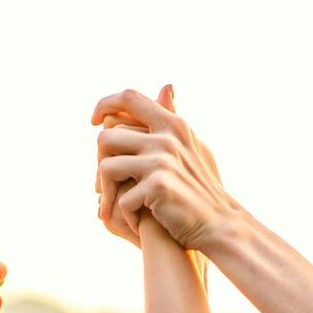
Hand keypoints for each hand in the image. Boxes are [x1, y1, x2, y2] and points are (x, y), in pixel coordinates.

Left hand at [92, 85, 234, 254]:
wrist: (218, 225)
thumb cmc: (201, 188)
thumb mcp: (191, 146)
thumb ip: (173, 118)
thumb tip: (166, 87)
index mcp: (173, 125)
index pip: (130, 98)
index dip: (105, 104)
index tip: (94, 121)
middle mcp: (167, 138)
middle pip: (106, 138)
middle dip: (99, 166)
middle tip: (101, 188)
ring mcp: (162, 161)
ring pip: (106, 168)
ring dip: (106, 194)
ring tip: (113, 208)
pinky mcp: (158, 185)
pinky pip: (122, 199)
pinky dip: (126, 216)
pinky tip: (137, 224)